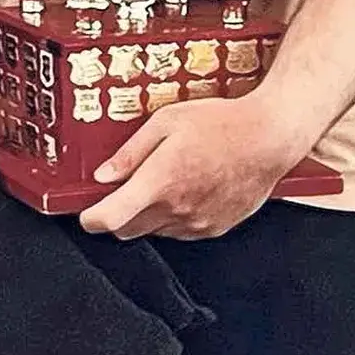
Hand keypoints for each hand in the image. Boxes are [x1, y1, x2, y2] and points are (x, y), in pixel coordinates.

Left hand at [79, 94, 310, 239]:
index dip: (90, 220)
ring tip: (161, 181)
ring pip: (155, 232)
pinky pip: (181, 233)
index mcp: (160, 182)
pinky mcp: (216, 228)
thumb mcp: (165, 122)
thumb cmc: (220, 124)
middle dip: (115, 216)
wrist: (269, 138)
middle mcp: (178, 209)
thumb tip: (103, 175)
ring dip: (146, 216)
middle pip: (128, 230)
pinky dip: (172, 218)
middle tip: (119, 190)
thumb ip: (130, 153)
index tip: (84, 214)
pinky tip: (183, 190)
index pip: (112, 218)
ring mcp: (199, 223)